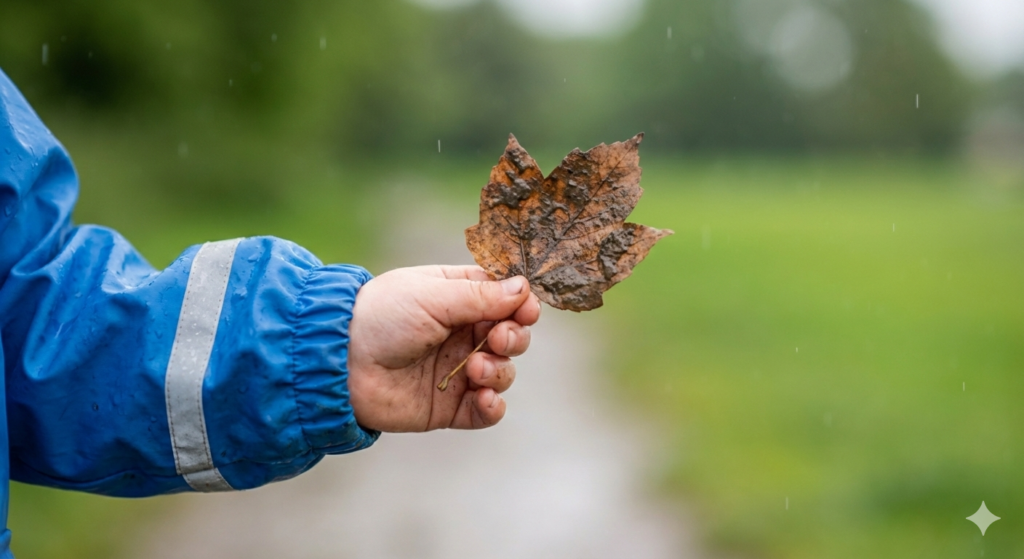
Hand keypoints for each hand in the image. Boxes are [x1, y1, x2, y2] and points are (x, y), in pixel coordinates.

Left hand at [347, 265, 539, 431]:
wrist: (339, 364)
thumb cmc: (381, 317)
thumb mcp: (432, 296)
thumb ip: (481, 295)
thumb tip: (524, 288)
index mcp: (456, 298)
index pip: (504, 298)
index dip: (520, 304)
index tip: (525, 310)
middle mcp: (460, 334)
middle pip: (510, 335)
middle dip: (514, 337)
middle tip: (497, 339)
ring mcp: (456, 371)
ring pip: (503, 372)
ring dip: (500, 370)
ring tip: (476, 369)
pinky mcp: (448, 407)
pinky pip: (486, 411)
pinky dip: (493, 407)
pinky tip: (484, 398)